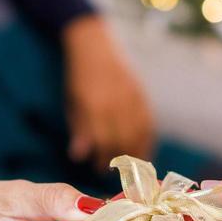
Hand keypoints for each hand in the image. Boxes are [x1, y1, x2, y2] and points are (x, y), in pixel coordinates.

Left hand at [62, 16, 154, 169]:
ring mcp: (132, 98)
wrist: (95, 48)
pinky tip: (143, 154)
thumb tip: (79, 156)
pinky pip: (149, 124)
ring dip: (134, 154)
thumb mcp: (73, 103)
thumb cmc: (78, 79)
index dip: (101, 159)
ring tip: (127, 169)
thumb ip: (79, 129)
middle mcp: (116, 103)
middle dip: (117, 161)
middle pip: (122, 141)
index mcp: (95, 106)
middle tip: (111, 172)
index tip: (98, 170)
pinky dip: (147, 141)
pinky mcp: (142, 96)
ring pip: (138, 134)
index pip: (102, 141)